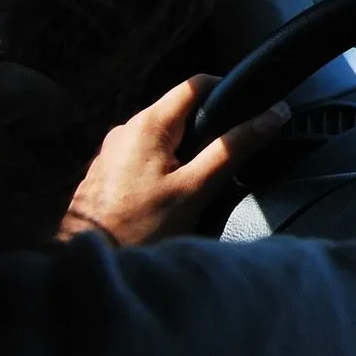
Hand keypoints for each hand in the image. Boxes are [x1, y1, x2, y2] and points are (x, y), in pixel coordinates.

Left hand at [59, 75, 288, 246]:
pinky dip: (168, 168)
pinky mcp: (106, 176)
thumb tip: (274, 114)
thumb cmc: (139, 229)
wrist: (81, 270)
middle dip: (210, 129)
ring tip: (206, 184)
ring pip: (165, 137)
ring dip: (189, 152)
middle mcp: (125, 130)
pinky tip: (175, 199)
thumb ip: (234, 149)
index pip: (196, 85)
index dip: (229, 91)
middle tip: (234, 159)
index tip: (254, 113)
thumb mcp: (196, 189)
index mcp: (147, 124)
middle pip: (181, 112)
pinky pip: (147, 158)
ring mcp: (112, 153)